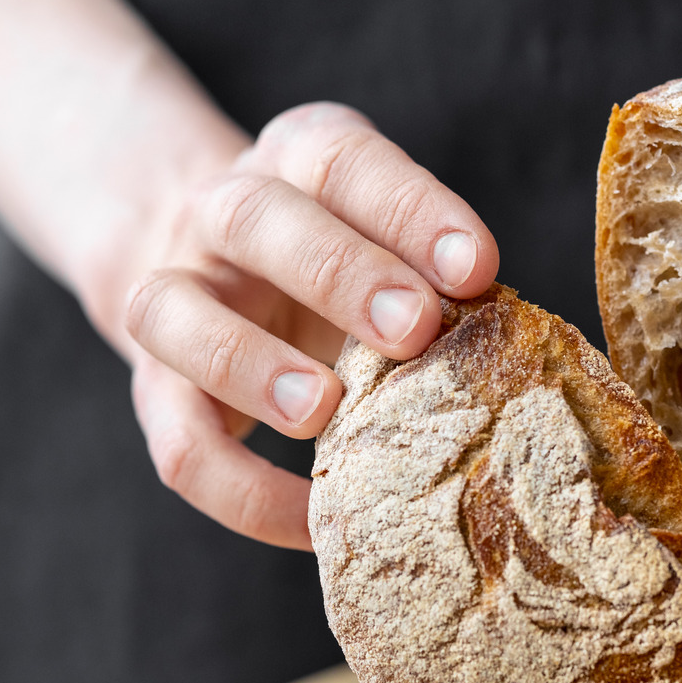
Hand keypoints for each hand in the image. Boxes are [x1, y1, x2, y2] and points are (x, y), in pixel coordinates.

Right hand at [112, 102, 498, 548]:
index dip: (411, 209)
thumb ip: (437, 279)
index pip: (346, 161)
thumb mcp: (387, 242)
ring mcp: (173, 294)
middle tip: (416, 329)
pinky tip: (314, 522)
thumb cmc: (342, 263)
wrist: (212, 269)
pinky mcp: (153, 390)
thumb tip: (528, 361)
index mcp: (298, 161)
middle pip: (256, 219)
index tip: (479, 269)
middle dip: (339, 273)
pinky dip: (242, 491)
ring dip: (251, 364)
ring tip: (326, 411)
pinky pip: (178, 441)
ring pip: (171, 313)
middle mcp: (220, 212)